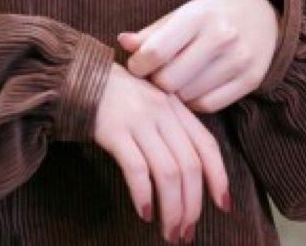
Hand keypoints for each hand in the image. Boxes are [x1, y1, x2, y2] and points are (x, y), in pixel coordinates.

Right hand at [92, 62, 231, 243]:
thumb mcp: (153, 103)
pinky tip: (144, 213)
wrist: (81, 76)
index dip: (219, 178)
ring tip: (169, 232)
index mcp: (176, 106)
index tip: (224, 206)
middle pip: (189, 166)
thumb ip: (173, 128)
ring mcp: (139, 120)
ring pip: (167, 173)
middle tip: (186, 232)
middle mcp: (162, 111)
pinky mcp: (114, 130)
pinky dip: (144, 195)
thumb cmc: (120, 97)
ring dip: (172, 209)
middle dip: (192, 206)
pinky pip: (137, 169)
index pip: (207, 145)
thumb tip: (191, 176)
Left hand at [117, 0, 280, 112]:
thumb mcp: (183, 13)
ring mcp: (239, 60)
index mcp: (198, 15)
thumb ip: (152, 33)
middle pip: (170, 80)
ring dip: (175, 94)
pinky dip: (194, 103)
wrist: (263, 13)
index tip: (136, 65)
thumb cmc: (213, 13)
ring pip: (188, 97)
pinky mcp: (251, 81)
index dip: (139, 64)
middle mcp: (221, 36)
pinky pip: (209, 106)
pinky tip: (193, 88)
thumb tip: (123, 42)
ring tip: (175, 79)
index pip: (157, 51)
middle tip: (156, 75)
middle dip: (156, 82)